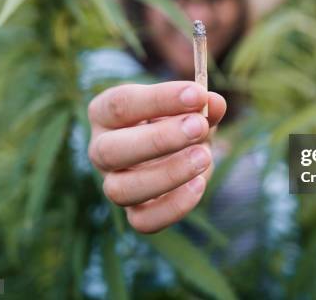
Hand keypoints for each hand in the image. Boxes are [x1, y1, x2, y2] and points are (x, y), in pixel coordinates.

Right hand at [87, 81, 226, 232]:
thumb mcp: (189, 106)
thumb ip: (201, 104)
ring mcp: (113, 184)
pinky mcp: (134, 213)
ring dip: (166, 174)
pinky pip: (143, 221)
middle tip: (199, 126)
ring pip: (121, 190)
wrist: (179, 149)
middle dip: (159, 139)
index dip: (160, 98)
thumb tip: (214, 104)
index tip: (197, 94)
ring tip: (204, 157)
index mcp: (104, 113)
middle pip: (110, 150)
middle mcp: (100, 150)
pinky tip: (199, 184)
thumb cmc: (178, 118)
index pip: (121, 104)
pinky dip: (173, 207)